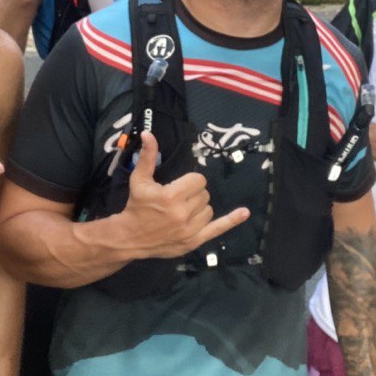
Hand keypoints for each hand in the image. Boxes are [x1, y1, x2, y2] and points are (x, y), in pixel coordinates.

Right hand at [118, 133, 249, 258]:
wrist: (130, 238)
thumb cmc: (136, 206)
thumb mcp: (139, 180)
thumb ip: (147, 156)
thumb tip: (149, 133)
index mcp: (171, 196)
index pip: (198, 180)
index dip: (190, 181)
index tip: (179, 186)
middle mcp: (183, 213)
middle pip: (204, 194)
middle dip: (193, 194)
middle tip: (178, 199)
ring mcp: (190, 229)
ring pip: (209, 209)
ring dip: (200, 207)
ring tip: (183, 211)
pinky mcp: (194, 241)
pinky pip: (218, 229)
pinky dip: (232, 220)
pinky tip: (245, 212)